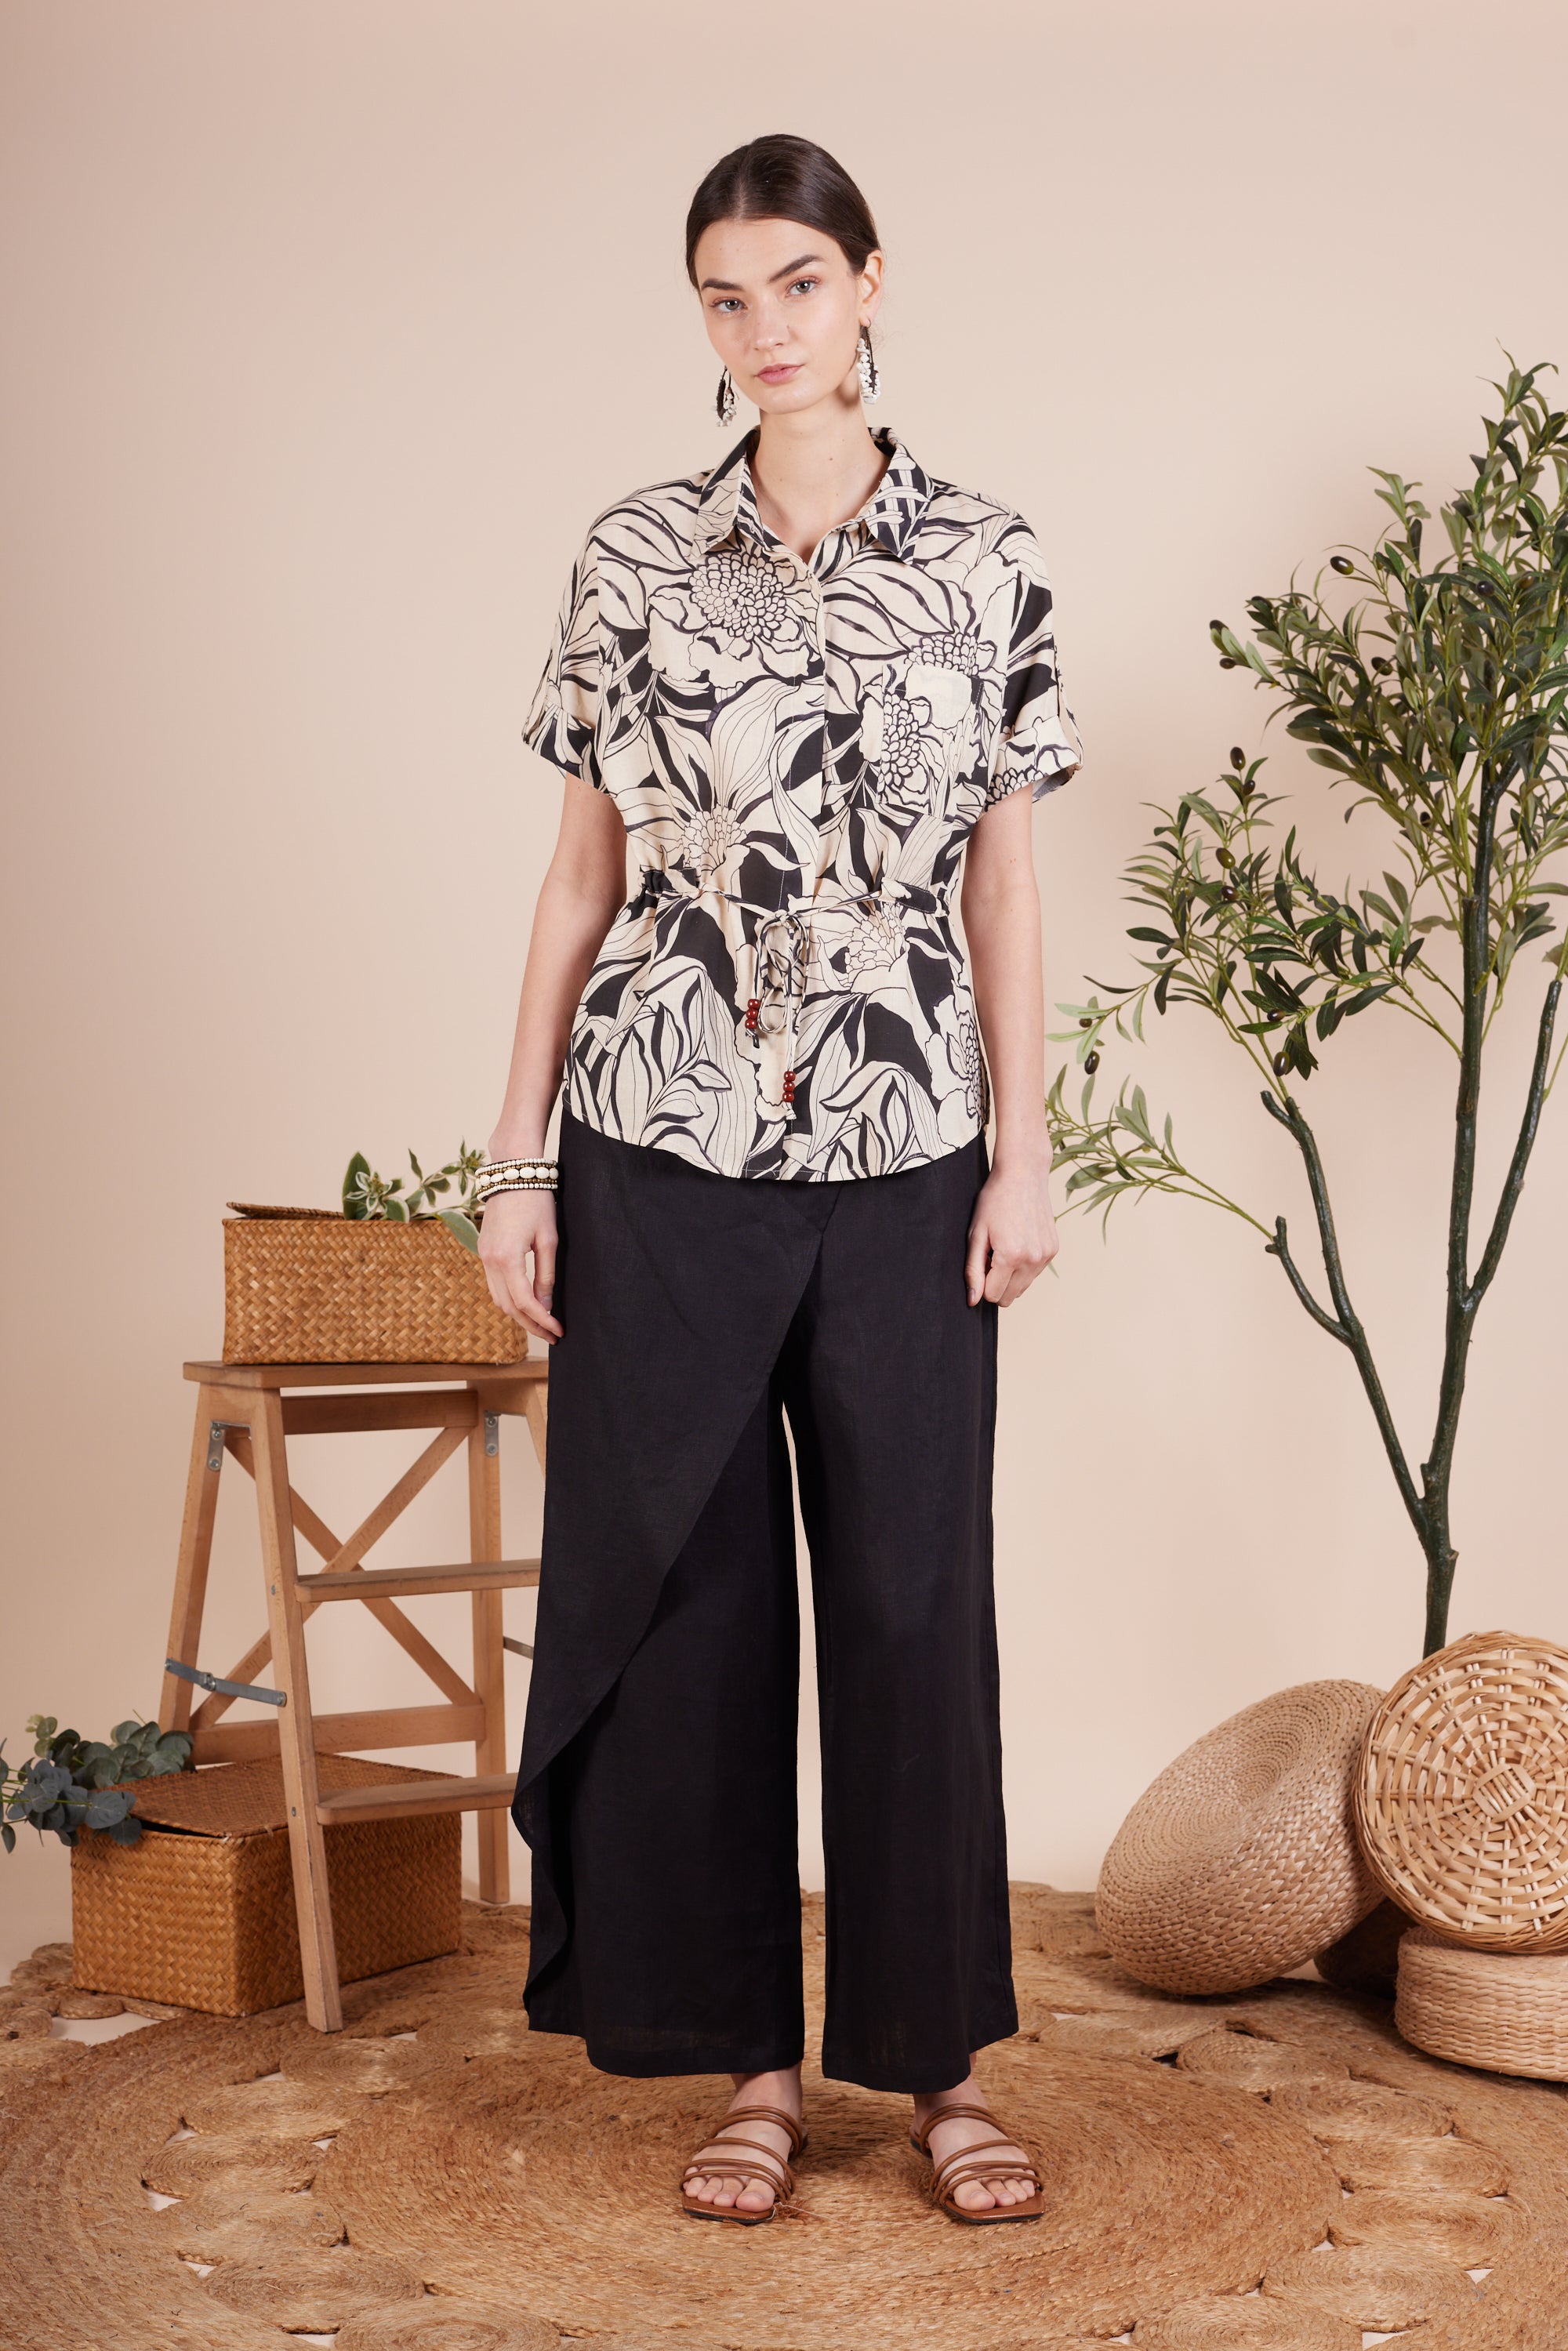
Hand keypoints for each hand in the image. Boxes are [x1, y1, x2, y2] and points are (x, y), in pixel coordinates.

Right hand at [478, 1190, 562, 1344]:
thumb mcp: (548, 1239)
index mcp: (507, 1259)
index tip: (559, 1331)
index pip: (525, 1303)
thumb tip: (546, 1305)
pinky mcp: (483, 1251)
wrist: (511, 1173)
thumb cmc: (536, 1202)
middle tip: (552, 1335)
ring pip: (498, 1298)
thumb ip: (546, 1275)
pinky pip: (494, 1284)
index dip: (543, 1321)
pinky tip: (527, 1302)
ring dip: (519, 1314)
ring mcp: (482, 1256)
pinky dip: (509, 1298)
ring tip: (542, 1323)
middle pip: (508, 1307)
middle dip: (531, 1324)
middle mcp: (489, 1261)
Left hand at [964, 1154, 1057, 1307]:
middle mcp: (1033, 1260)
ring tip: (1005, 1247)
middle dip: (996, 1284)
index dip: (982, 1283)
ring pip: (1023, 1288)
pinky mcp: (1053, 1250)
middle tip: (991, 1256)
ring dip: (1010, 1276)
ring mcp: (1046, 1256)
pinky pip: (1034, 1273)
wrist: (1023, 1174)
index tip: (980, 1262)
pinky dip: (1024, 1266)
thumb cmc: (994, 1201)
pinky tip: (1018, 1242)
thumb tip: (973, 1300)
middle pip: (1009, 1297)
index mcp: (1011, 1257)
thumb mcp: (976, 1234)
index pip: (992, 1296)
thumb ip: (973, 1270)